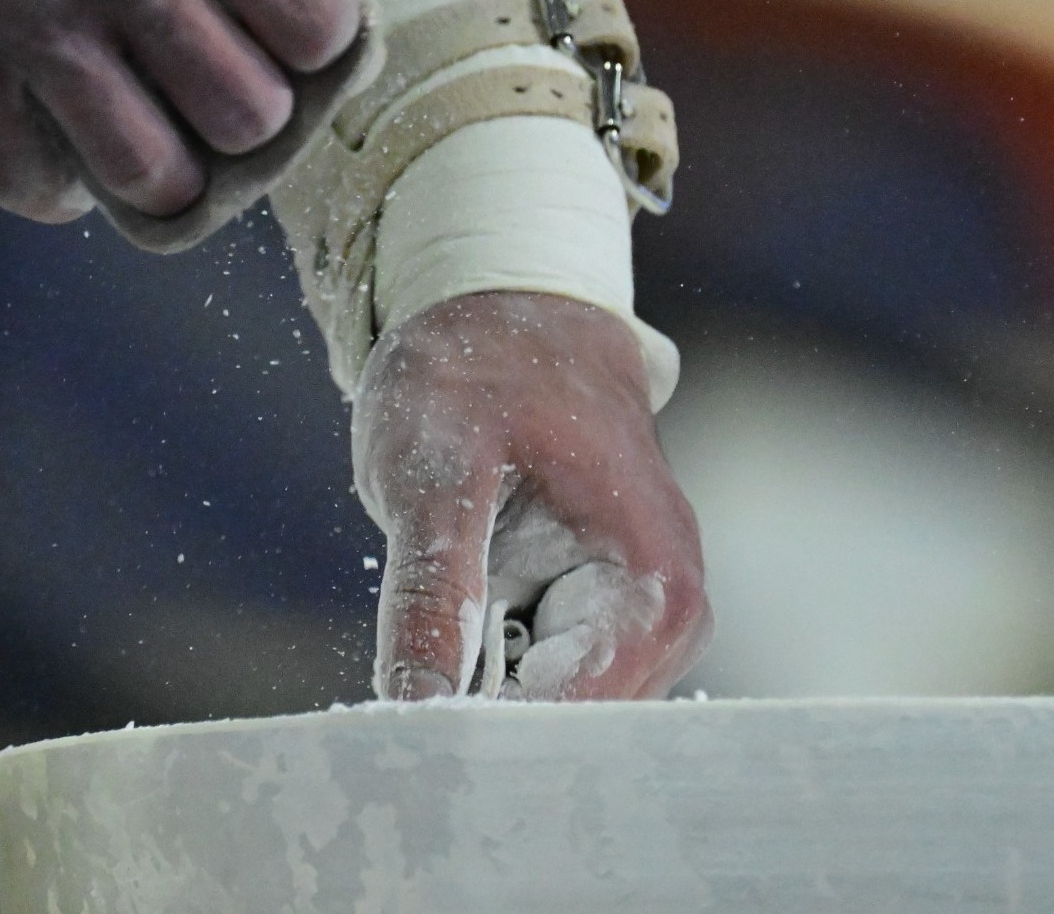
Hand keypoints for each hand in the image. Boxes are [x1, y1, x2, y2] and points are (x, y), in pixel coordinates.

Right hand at [0, 0, 358, 221]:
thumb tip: (307, 27)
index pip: (313, 24)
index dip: (311, 51)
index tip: (284, 45)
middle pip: (246, 116)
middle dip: (243, 126)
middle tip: (212, 101)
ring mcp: (36, 21)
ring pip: (151, 171)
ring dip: (161, 178)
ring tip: (153, 151)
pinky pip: (30, 181)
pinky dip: (53, 185)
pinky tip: (61, 145)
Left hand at [353, 292, 710, 700]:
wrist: (499, 304)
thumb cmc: (480, 365)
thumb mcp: (438, 467)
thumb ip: (436, 586)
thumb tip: (417, 702)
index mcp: (657, 581)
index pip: (588, 709)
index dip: (501, 737)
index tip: (416, 749)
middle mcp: (660, 615)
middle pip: (574, 727)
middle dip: (487, 733)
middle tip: (393, 737)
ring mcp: (623, 618)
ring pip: (545, 712)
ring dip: (476, 709)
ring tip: (406, 699)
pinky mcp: (578, 617)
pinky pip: (527, 681)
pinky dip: (475, 683)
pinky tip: (430, 665)